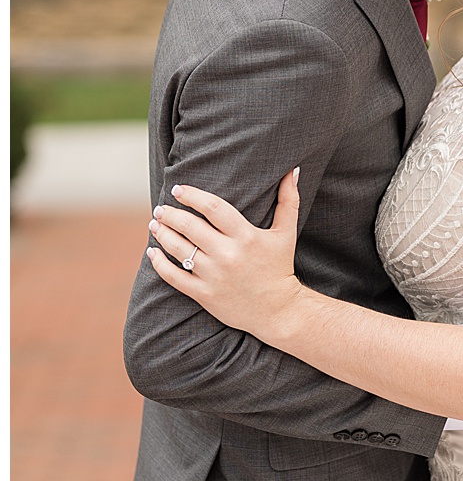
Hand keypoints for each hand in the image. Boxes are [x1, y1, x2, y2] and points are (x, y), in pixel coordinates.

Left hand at [147, 169, 306, 339]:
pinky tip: (153, 252)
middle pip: (190, 227)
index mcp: (246, 236)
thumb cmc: (280, 266)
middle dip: (170, 214)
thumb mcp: (287, 233)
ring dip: (162, 233)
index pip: (213, 208)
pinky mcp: (204, 294)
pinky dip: (159, 263)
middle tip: (161, 208)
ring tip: (155, 224)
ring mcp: (214, 275)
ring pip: (178, 249)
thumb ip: (289, 200)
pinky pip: (174, 276)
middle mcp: (228, 254)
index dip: (192, 196)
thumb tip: (292, 170)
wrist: (278, 309)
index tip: (178, 190)